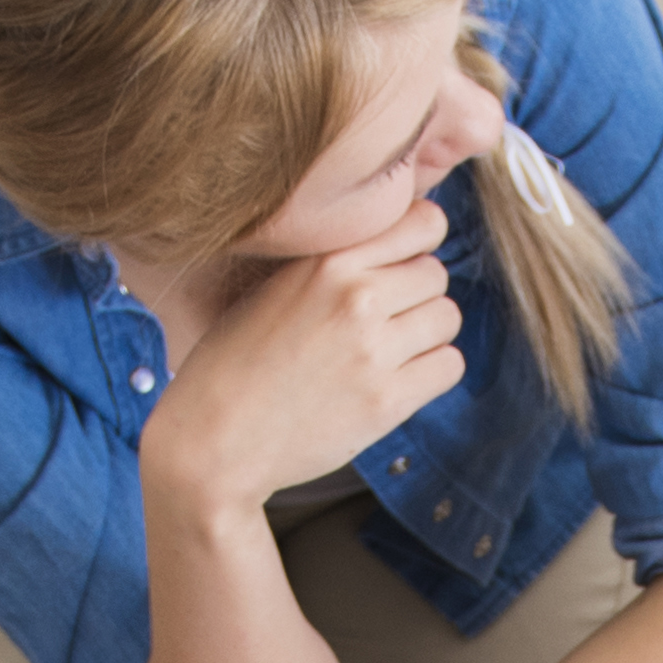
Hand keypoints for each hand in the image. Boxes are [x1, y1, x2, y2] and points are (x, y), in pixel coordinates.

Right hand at [148, 226, 466, 513]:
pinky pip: (449, 366)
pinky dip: (431, 373)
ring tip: (388, 354)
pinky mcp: (386, 401)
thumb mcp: (272, 287)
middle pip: (436, 273)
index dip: (419, 244)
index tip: (401, 266)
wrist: (213, 440)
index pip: (423, 221)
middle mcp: (355, 296)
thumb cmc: (232, 364)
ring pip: (448, 318)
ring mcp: (373, 349)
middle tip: (385, 323)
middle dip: (418, 296)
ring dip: (428, 336)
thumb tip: (396, 246)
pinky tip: (396, 382)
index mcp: (325, 260)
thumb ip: (330, 263)